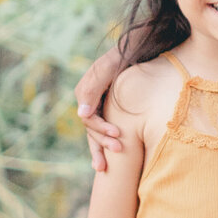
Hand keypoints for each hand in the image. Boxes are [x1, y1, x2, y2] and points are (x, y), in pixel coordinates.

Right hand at [74, 48, 124, 171]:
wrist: (137, 49)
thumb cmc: (123, 57)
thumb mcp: (108, 68)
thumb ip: (93, 88)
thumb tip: (81, 114)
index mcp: (85, 92)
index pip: (89, 118)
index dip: (102, 128)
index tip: (118, 134)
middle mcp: (88, 101)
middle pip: (90, 128)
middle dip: (102, 142)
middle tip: (118, 151)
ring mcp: (97, 107)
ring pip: (94, 134)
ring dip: (99, 150)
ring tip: (103, 169)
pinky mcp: (108, 111)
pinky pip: (102, 131)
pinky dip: (102, 145)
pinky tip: (103, 163)